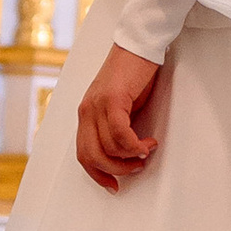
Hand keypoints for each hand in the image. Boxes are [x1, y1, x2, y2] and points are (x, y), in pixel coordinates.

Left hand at [77, 44, 168, 193]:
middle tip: (136, 167)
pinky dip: (135, 145)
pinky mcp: (112, 99)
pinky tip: (147, 143)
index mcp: (86, 114)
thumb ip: (115, 126)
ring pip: (108, 148)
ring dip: (131, 156)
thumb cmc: (133, 73)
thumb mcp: (120, 105)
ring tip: (146, 150)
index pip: (83, 154)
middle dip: (116, 169)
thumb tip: (124, 154)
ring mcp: (96, 105)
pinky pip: (120, 135)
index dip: (97, 174)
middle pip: (92, 156)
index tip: (113, 185)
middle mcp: (86, 111)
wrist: (138, 44)